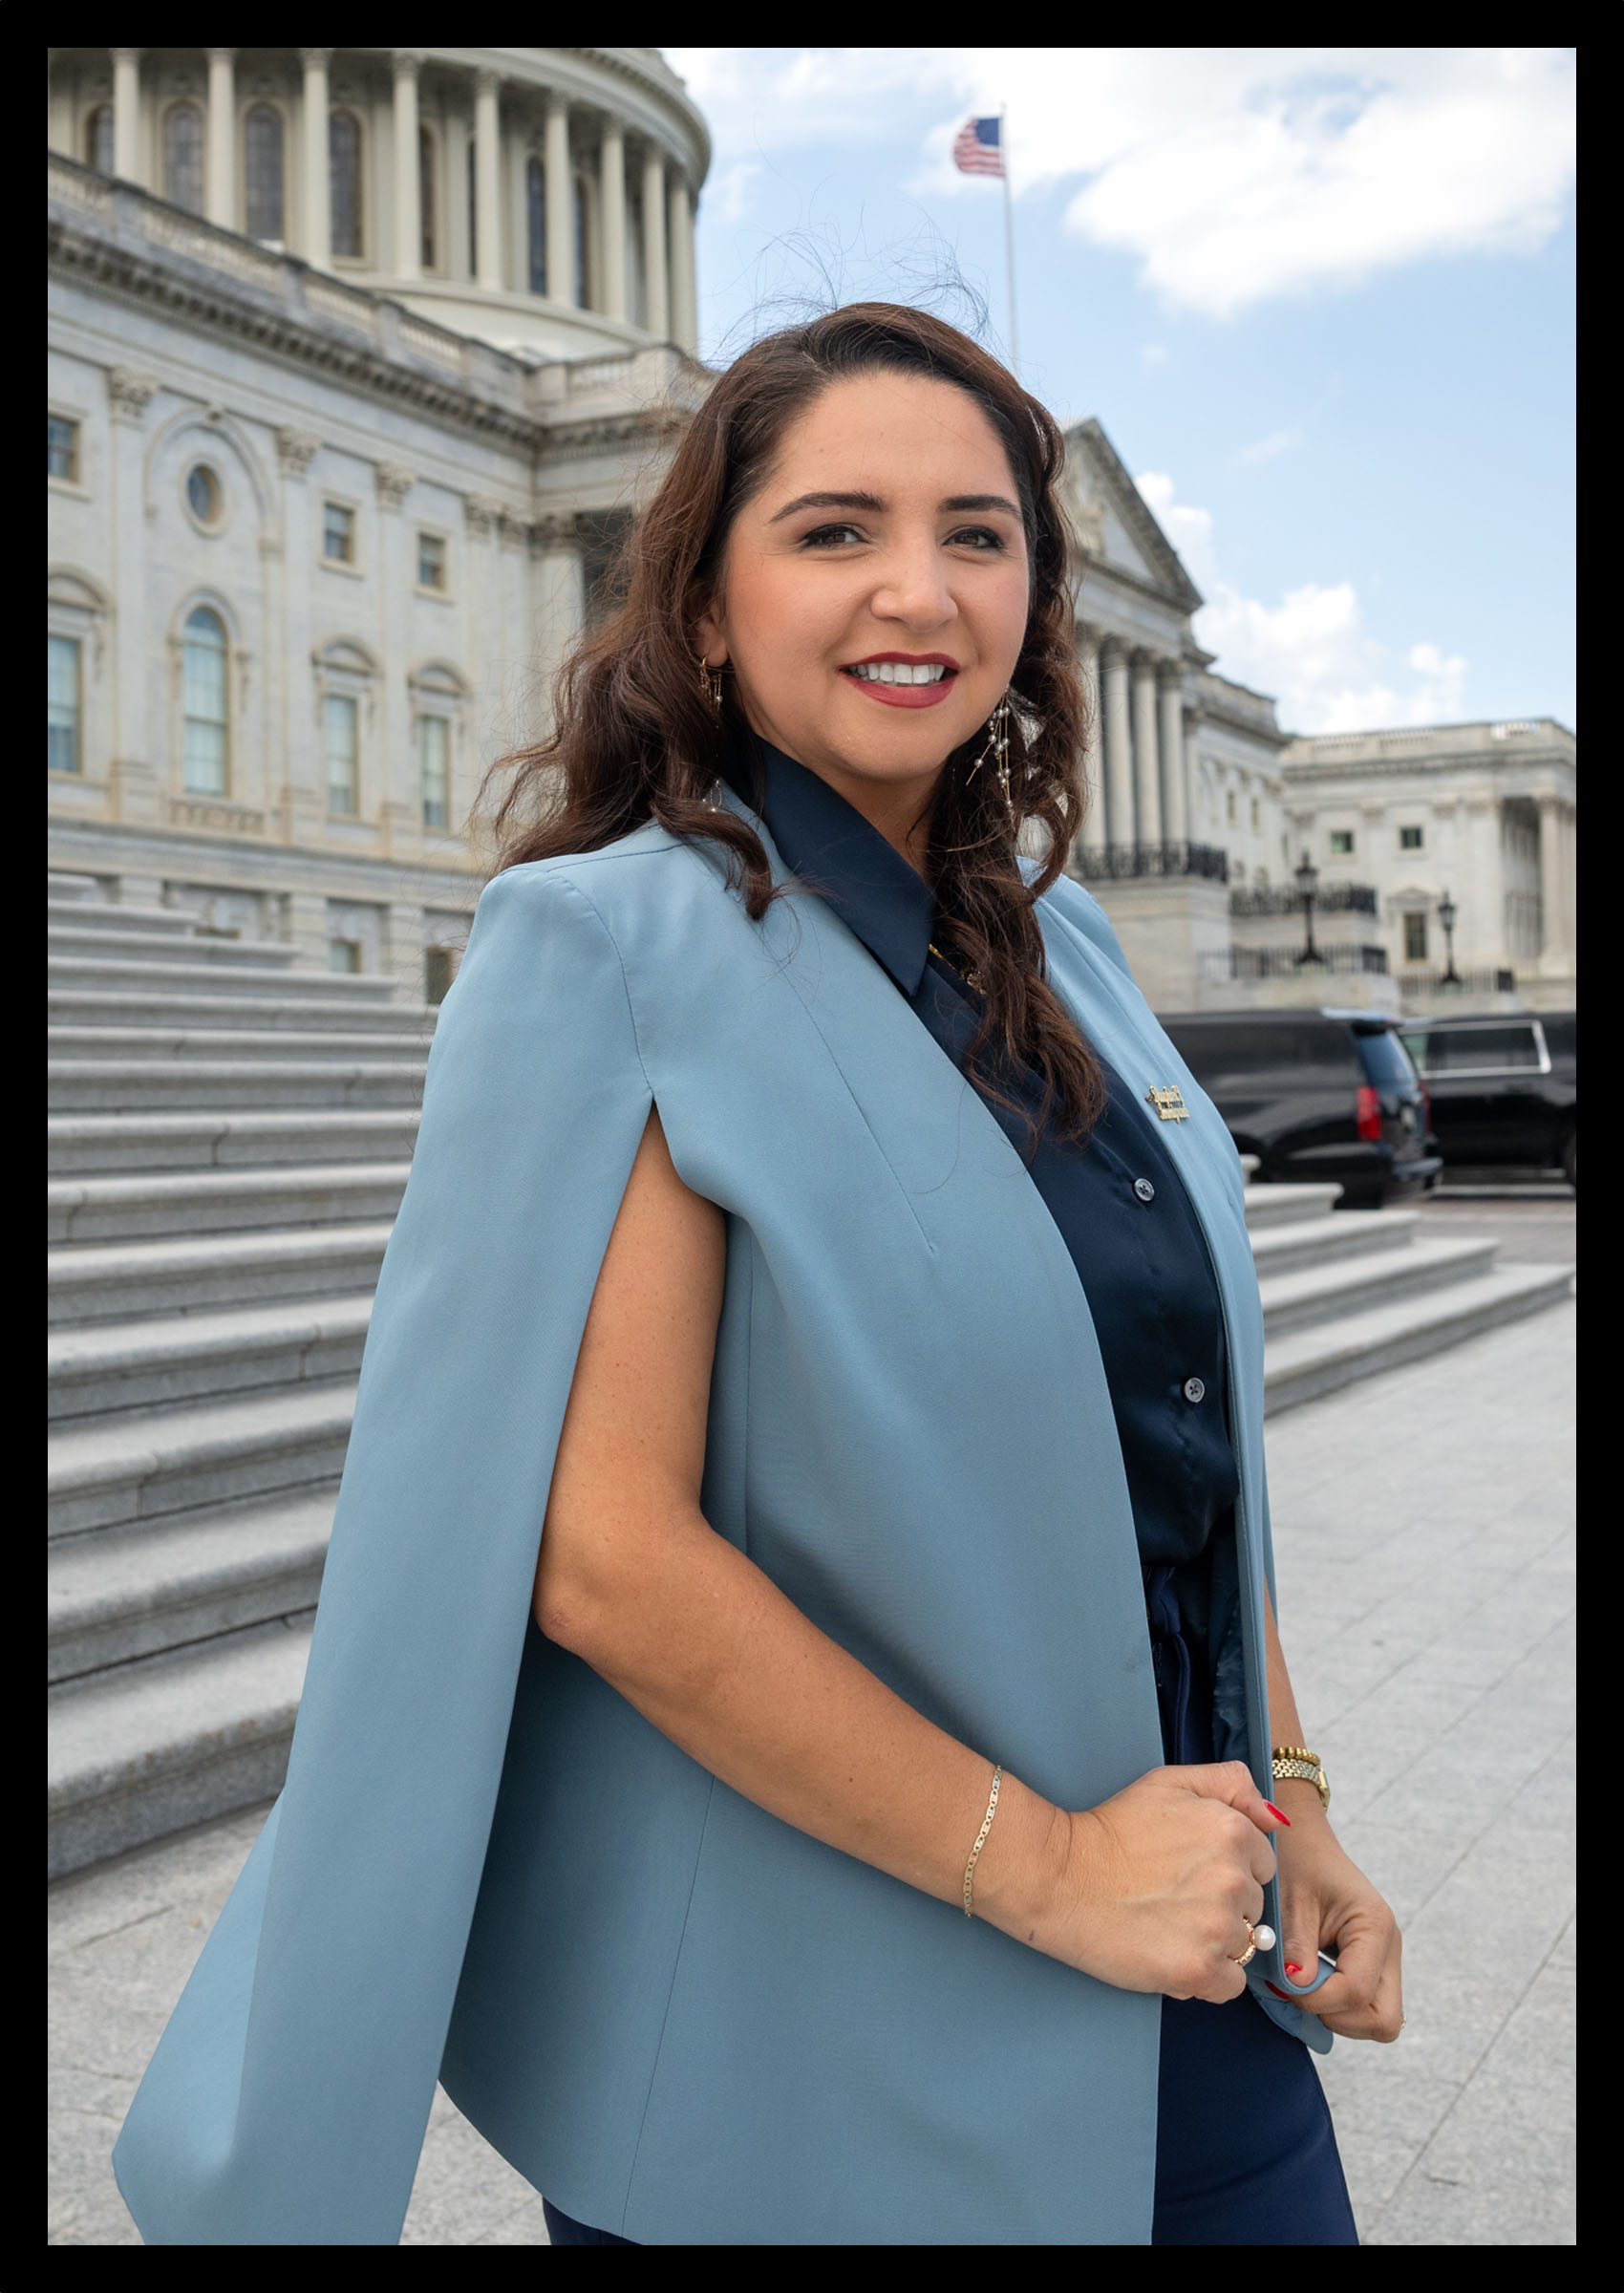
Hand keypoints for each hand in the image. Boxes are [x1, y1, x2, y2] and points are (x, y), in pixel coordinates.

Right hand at [1040, 1761, 1287, 2002]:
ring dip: (1213, 1942)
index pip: (1262, 1866)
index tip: (1191, 1871)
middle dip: (1223, 1906)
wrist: (1060, 1876)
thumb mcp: (1169, 1782)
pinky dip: (1208, 1977)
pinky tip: (1174, 1954)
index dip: (1227, 1869)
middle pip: (1254, 1908)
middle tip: (1173, 1897)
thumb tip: (1275, 1818)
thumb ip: (1230, 1784)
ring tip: (1167, 1924)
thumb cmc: (1113, 1829)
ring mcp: (1217, 1928)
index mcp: (1232, 1832)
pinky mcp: (1198, 1970)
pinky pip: (1230, 1984)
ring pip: (1242, 1946)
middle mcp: (1233, 1879)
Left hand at [1270, 1818, 1403, 2040]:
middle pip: (1384, 2020)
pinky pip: (1367, 2006)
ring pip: (1378, 2020)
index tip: (1283, 1982)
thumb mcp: (1290, 1901)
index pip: (1357, 1993)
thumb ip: (1296, 1947)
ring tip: (1304, 1982)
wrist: (1301, 1839)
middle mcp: (1390, 1947)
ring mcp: (1385, 1959)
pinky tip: (1312, 1980)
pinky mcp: (1373, 1965)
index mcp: (1375, 1926)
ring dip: (1338, 2014)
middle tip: (1301, 1991)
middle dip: (1339, 2017)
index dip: (1317, 1999)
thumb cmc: (1294, 1862)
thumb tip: (1298, 1988)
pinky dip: (1339, 2006)